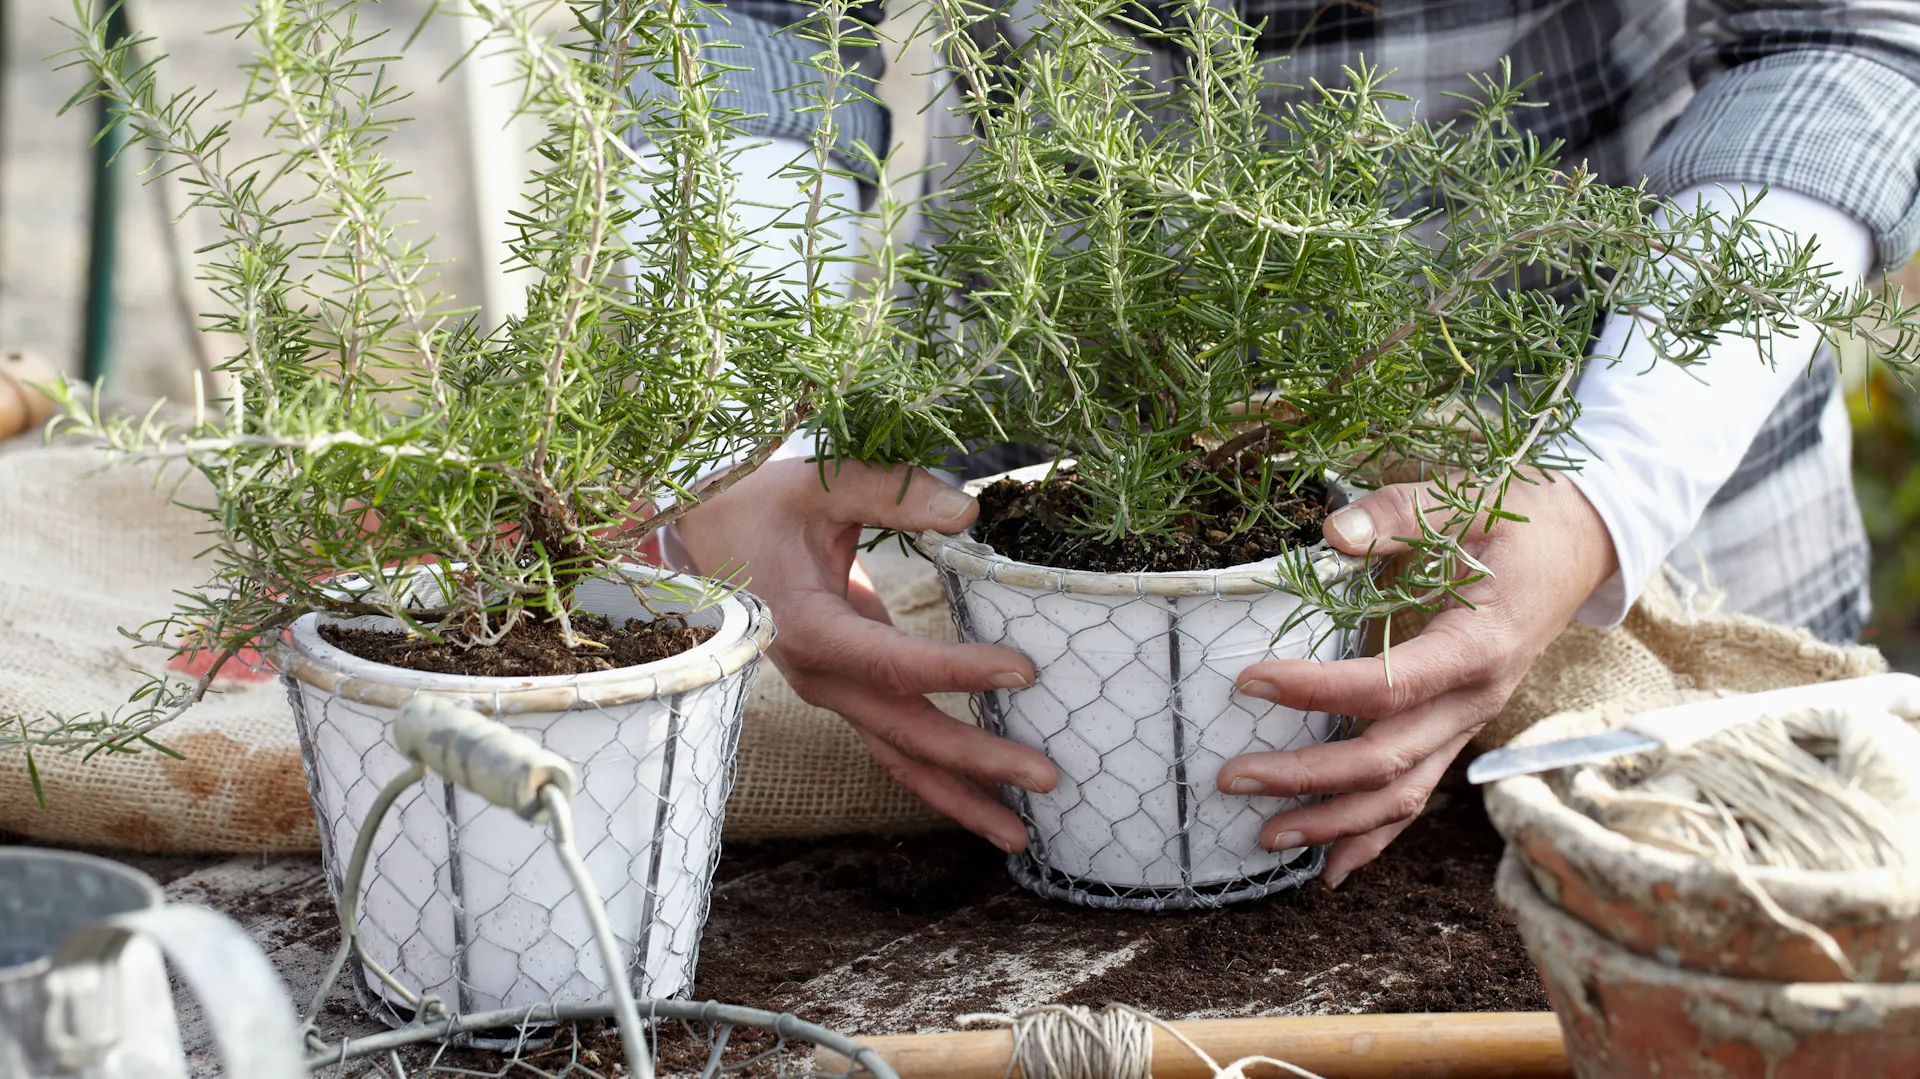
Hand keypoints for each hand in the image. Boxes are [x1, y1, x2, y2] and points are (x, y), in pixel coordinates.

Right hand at [673, 458, 1054, 851]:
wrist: (708, 535)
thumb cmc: (764, 504)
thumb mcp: (822, 482)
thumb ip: (893, 494)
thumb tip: (969, 512)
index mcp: (810, 628)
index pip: (892, 663)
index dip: (957, 671)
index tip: (1023, 671)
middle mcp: (819, 677)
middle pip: (904, 733)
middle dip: (976, 761)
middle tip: (1047, 776)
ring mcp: (831, 695)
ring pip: (898, 758)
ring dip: (959, 796)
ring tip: (1021, 834)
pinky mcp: (846, 694)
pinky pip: (895, 746)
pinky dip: (940, 776)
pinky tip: (987, 798)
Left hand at [1219, 473, 1616, 886]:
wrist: (1580, 540)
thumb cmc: (1519, 515)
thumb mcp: (1467, 498)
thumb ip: (1399, 513)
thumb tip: (1333, 532)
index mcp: (1477, 647)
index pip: (1387, 686)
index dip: (1316, 690)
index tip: (1250, 681)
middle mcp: (1476, 701)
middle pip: (1388, 760)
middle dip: (1308, 777)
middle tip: (1232, 776)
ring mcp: (1468, 723)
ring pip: (1403, 796)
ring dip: (1335, 823)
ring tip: (1265, 836)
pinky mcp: (1456, 729)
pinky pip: (1416, 795)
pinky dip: (1374, 837)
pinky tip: (1329, 869)